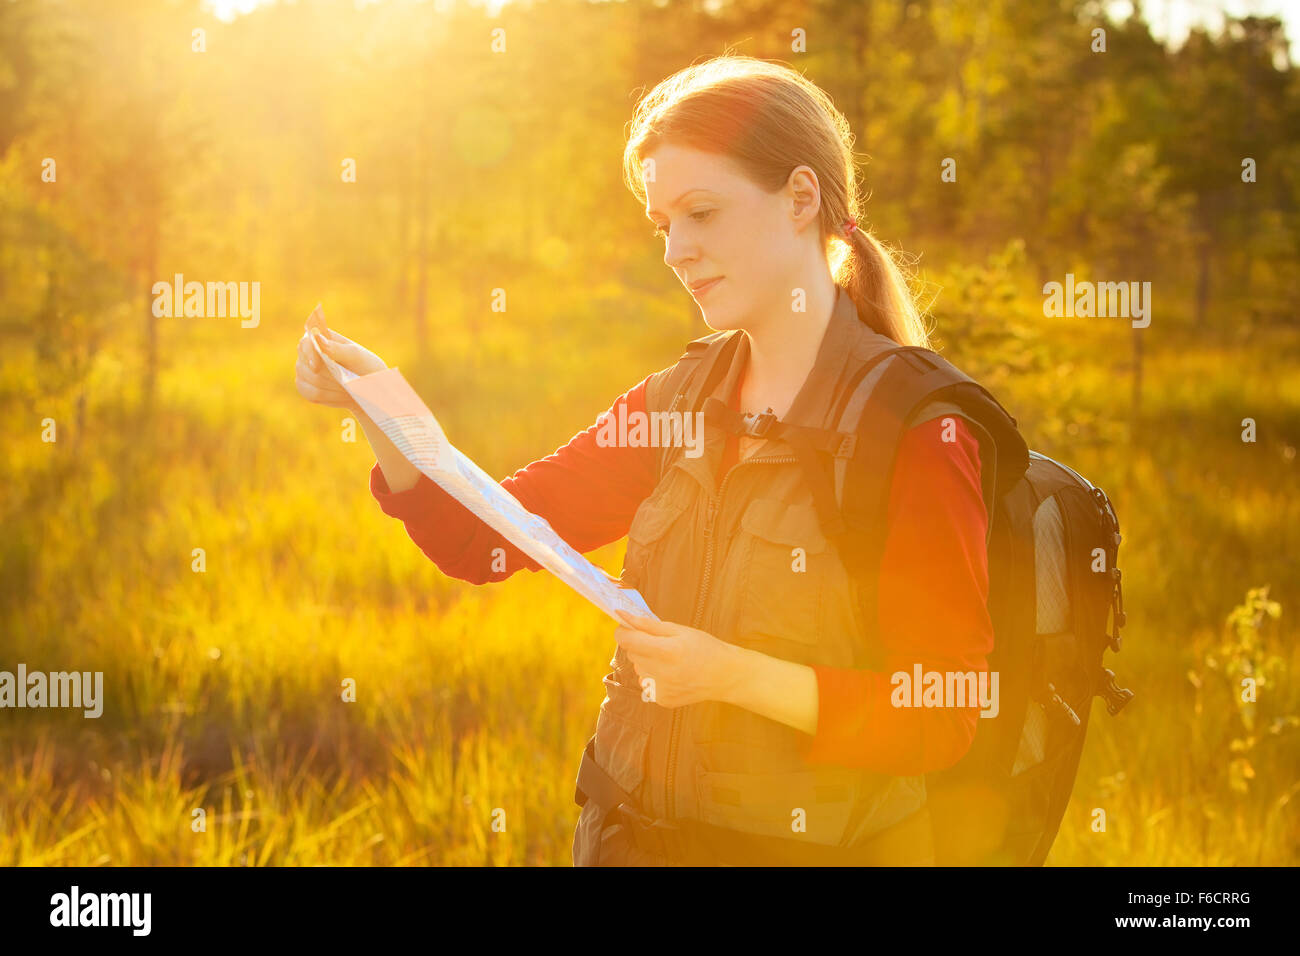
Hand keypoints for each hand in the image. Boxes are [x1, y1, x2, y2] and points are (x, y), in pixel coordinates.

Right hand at [295, 304, 387, 408]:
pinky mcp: (305, 387)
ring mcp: (303, 370)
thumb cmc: (364, 366)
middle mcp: (306, 353)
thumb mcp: (356, 356)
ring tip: (348, 387)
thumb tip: (317, 337)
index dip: (310, 355)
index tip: (316, 367)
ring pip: (312, 381)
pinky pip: (312, 395)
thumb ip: (337, 348)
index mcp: (319, 337)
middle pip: (307, 366)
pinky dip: (330, 397)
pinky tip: (342, 395)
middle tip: (348, 379)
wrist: (368, 386)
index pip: (306, 343)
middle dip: (329, 375)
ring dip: (333, 386)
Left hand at [613, 610, 742, 708]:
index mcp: (666, 651)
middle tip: (662, 644)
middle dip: (640, 645)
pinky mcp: (661, 699)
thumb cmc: (704, 648)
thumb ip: (648, 624)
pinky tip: (673, 675)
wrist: (724, 676)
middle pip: (632, 654)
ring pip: (638, 669)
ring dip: (647, 662)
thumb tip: (623, 616)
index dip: (623, 631)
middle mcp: (661, 672)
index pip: (627, 640)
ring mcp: (660, 689)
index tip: (628, 627)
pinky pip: (646, 683)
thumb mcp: (679, 630)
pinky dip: (654, 677)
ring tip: (670, 661)